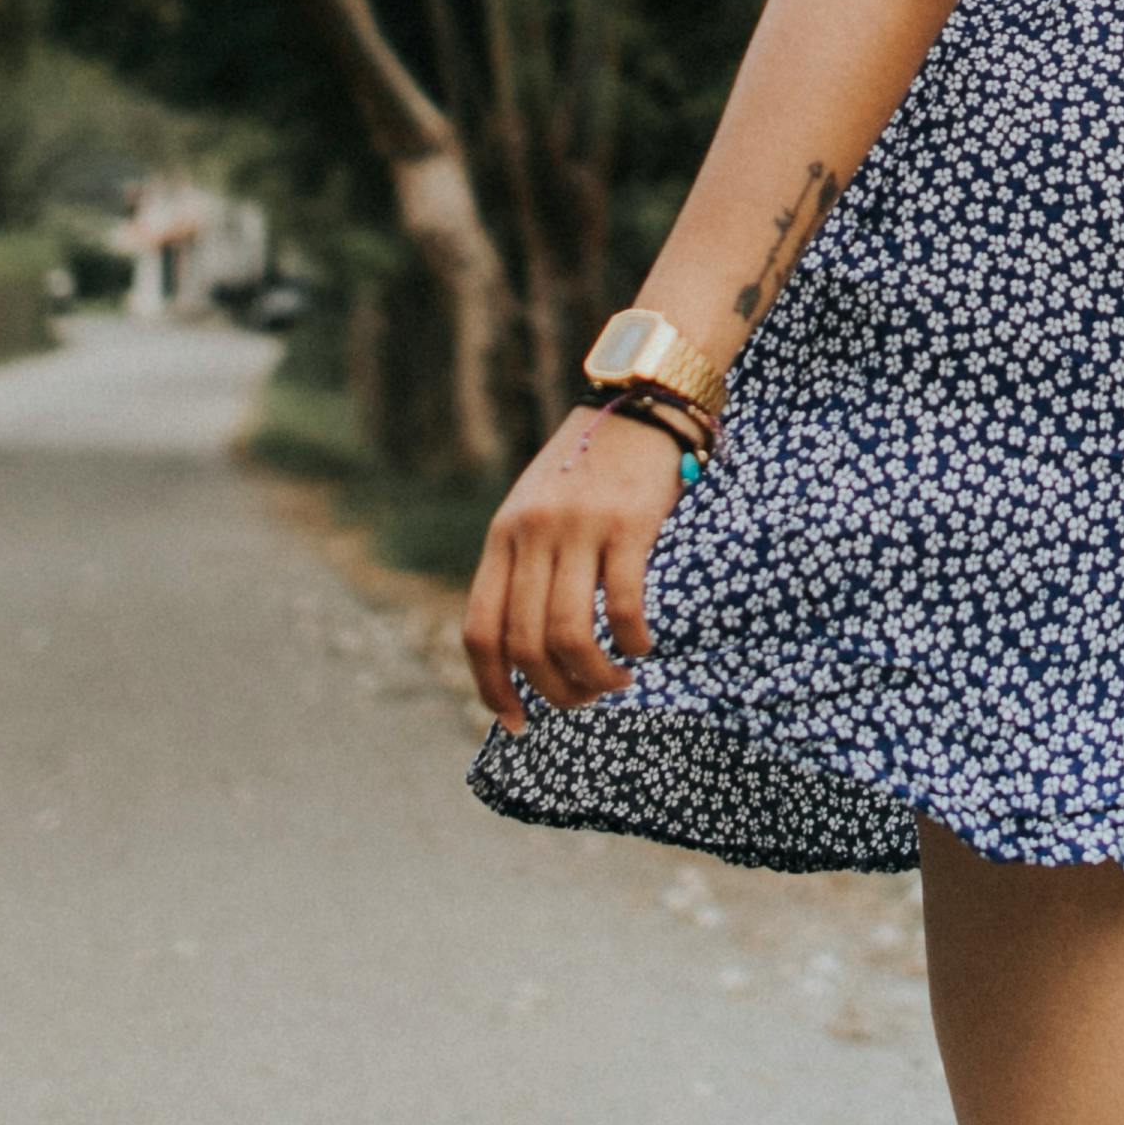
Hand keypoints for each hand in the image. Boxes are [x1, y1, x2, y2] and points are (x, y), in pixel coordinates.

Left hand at [461, 402, 685, 727]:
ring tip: (615, 684)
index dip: (492, 686)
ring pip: (571, 633)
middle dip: (554, 690)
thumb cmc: (588, 467)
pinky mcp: (628, 524)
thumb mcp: (535, 510)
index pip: (480, 630)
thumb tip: (523, 647)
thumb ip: (523, 565)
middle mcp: (533, 535)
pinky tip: (643, 647)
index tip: (515, 722)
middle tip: (582, 701)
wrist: (638, 402)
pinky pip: (623, 604)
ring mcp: (579, 528)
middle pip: (526, 642)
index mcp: (503, 536)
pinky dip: (632, 641)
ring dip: (594, 676)